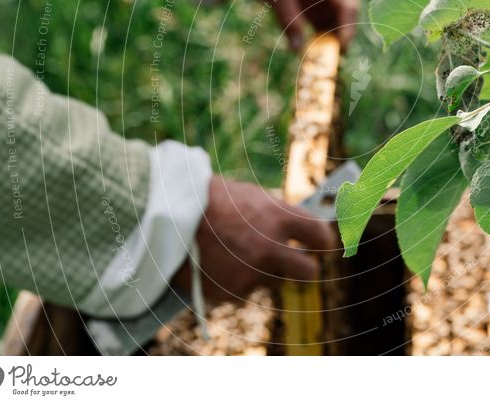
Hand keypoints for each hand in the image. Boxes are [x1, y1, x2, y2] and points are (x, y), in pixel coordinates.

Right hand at [173, 177, 335, 301]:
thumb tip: (302, 229)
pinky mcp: (233, 292)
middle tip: (297, 264)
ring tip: (238, 254)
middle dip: (306, 269)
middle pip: (309, 272)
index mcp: (278, 215)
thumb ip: (277, 214)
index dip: (323, 242)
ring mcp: (251, 272)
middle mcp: (270, 246)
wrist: (166, 216)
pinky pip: (245, 292)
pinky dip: (236, 283)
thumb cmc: (209, 200)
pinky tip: (219, 264)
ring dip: (263, 273)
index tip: (320, 245)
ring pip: (274, 282)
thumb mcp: (250, 197)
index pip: (321, 235)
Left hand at [234, 0, 358, 51]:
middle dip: (339, 34)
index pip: (346, 3)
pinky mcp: (306, 4)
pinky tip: (309, 50)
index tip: (342, 46)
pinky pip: (316, 23)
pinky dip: (315, 36)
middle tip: (333, 56)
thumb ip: (289, 20)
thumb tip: (298, 49)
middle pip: (342, 14)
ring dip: (327, 38)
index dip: (348, 26)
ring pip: (330, 21)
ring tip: (320, 56)